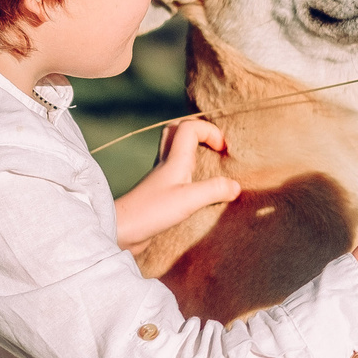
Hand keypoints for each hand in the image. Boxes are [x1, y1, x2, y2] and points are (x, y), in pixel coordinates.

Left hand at [113, 118, 240, 250]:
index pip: (189, 127)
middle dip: (198, 133)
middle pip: (176, 131)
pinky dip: (188, 173)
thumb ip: (214, 190)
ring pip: (174, 151)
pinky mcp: (158, 194)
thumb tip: (236, 185)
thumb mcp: (189, 200)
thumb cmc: (152, 211)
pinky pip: (174, 173)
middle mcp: (166, 164)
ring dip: (193, 151)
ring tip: (210, 167)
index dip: (210, 131)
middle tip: (215, 149)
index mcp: (174, 159)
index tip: (223, 150)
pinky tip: (198, 190)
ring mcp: (160, 178)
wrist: (121, 230)